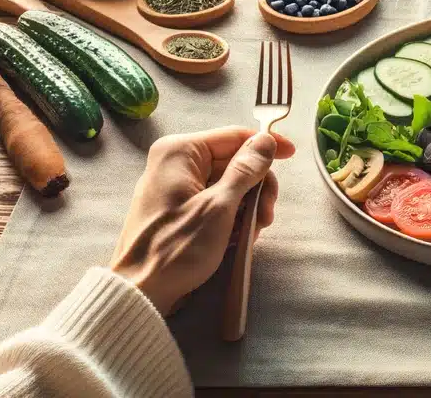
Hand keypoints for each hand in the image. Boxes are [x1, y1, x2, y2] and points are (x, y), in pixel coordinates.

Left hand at [110, 126, 294, 315]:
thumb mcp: (219, 207)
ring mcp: (173, 185)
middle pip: (233, 161)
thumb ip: (246, 169)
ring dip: (246, 206)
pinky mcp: (175, 208)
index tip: (291, 155)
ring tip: (251, 232)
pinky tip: (236, 237)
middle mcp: (174, 161)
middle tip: (266, 214)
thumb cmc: (176, 248)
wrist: (139, 295)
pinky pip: (213, 200)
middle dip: (255, 187)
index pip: (234, 136)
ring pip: (227, 183)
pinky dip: (231, 216)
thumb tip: (266, 140)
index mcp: (179, 151)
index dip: (266, 145)